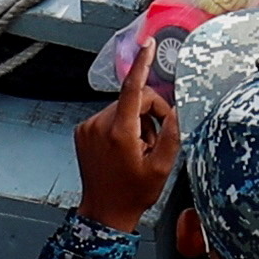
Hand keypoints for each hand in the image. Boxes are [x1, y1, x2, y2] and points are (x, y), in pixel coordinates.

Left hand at [73, 63, 179, 229]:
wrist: (104, 213)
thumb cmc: (133, 193)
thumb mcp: (162, 167)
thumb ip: (171, 134)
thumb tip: (175, 110)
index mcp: (120, 133)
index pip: (132, 88)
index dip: (142, 64)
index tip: (148, 46)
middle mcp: (100, 126)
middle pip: (132, 99)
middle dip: (149, 114)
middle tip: (154, 141)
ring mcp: (88, 128)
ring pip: (121, 108)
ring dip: (135, 122)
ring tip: (138, 149)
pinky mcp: (83, 132)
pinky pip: (108, 117)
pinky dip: (120, 126)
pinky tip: (123, 148)